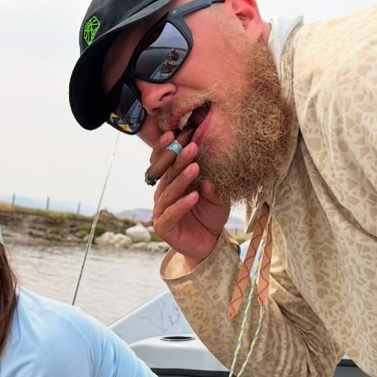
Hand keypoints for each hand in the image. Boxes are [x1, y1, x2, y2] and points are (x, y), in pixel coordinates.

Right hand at [146, 130, 229, 267]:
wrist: (208, 243)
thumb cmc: (209, 214)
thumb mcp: (216, 196)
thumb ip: (211, 185)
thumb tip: (207, 177)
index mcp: (171, 183)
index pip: (165, 162)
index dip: (168, 148)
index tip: (176, 133)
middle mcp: (163, 195)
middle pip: (167, 174)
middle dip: (178, 159)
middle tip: (191, 146)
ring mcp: (161, 211)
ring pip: (169, 192)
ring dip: (181, 179)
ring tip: (194, 168)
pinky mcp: (163, 227)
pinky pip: (172, 214)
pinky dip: (182, 205)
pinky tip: (194, 196)